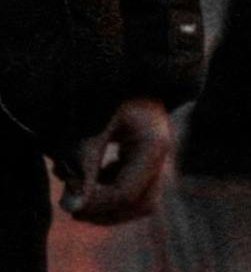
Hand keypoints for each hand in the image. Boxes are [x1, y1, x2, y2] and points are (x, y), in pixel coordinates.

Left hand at [65, 98, 172, 226]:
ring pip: (143, 199)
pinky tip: (93, 175)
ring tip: (81, 188)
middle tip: (74, 207)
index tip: (66, 204)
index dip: (96, 205)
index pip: (127, 193)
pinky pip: (138, 185)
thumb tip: (72, 208)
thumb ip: (82, 167)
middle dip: (108, 211)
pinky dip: (114, 189)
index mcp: (154, 144)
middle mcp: (163, 152)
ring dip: (111, 203)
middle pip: (143, 204)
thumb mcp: (88, 128)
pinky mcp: (149, 151)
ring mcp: (160, 152)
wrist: (120, 60)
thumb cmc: (103, 90)